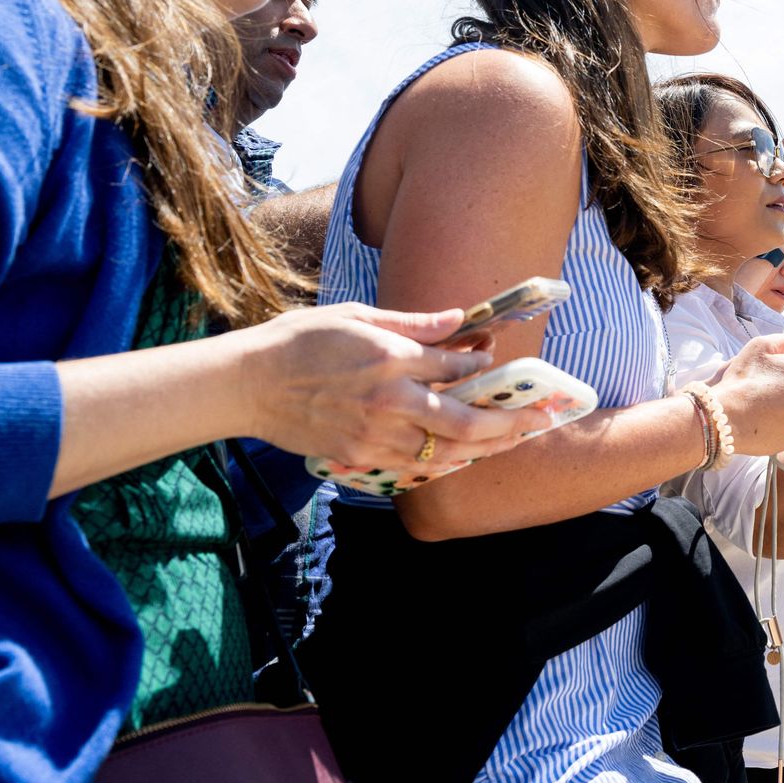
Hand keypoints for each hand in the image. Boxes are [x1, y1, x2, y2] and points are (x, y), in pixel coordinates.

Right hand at [244, 303, 552, 473]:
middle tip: (538, 419)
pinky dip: (443, 462)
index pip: (456, 366)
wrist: (246, 384)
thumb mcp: (356, 315)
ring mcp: (374, 433)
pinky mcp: (359, 456)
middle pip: (466, 420)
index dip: (482, 363)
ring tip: (512, 440)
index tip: (496, 358)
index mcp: (390, 357)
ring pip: (445, 450)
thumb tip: (458, 318)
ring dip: (483, 447)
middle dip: (508, 422)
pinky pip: (414, 467)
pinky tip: (463, 456)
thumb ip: (411, 323)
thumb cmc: (299, 341)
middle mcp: (389, 399)